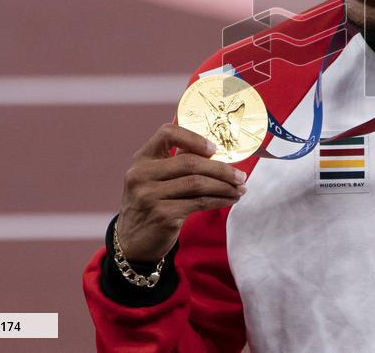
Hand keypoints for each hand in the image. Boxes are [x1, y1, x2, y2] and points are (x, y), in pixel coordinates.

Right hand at [116, 123, 246, 261]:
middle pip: (190, 162)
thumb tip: (214, 149)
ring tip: (240, 188)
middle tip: (241, 175)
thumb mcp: (155, 178)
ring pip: (198, 184)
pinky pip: (199, 203)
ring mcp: (150, 196)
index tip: (214, 148)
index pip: (167, 133)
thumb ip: (177, 161)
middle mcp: (141, 175)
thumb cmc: (152, 203)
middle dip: (222, 169)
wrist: (133, 242)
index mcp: (142, 159)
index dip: (194, 138)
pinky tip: (230, 200)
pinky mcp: (162, 215)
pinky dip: (220, 200)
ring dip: (225, 186)